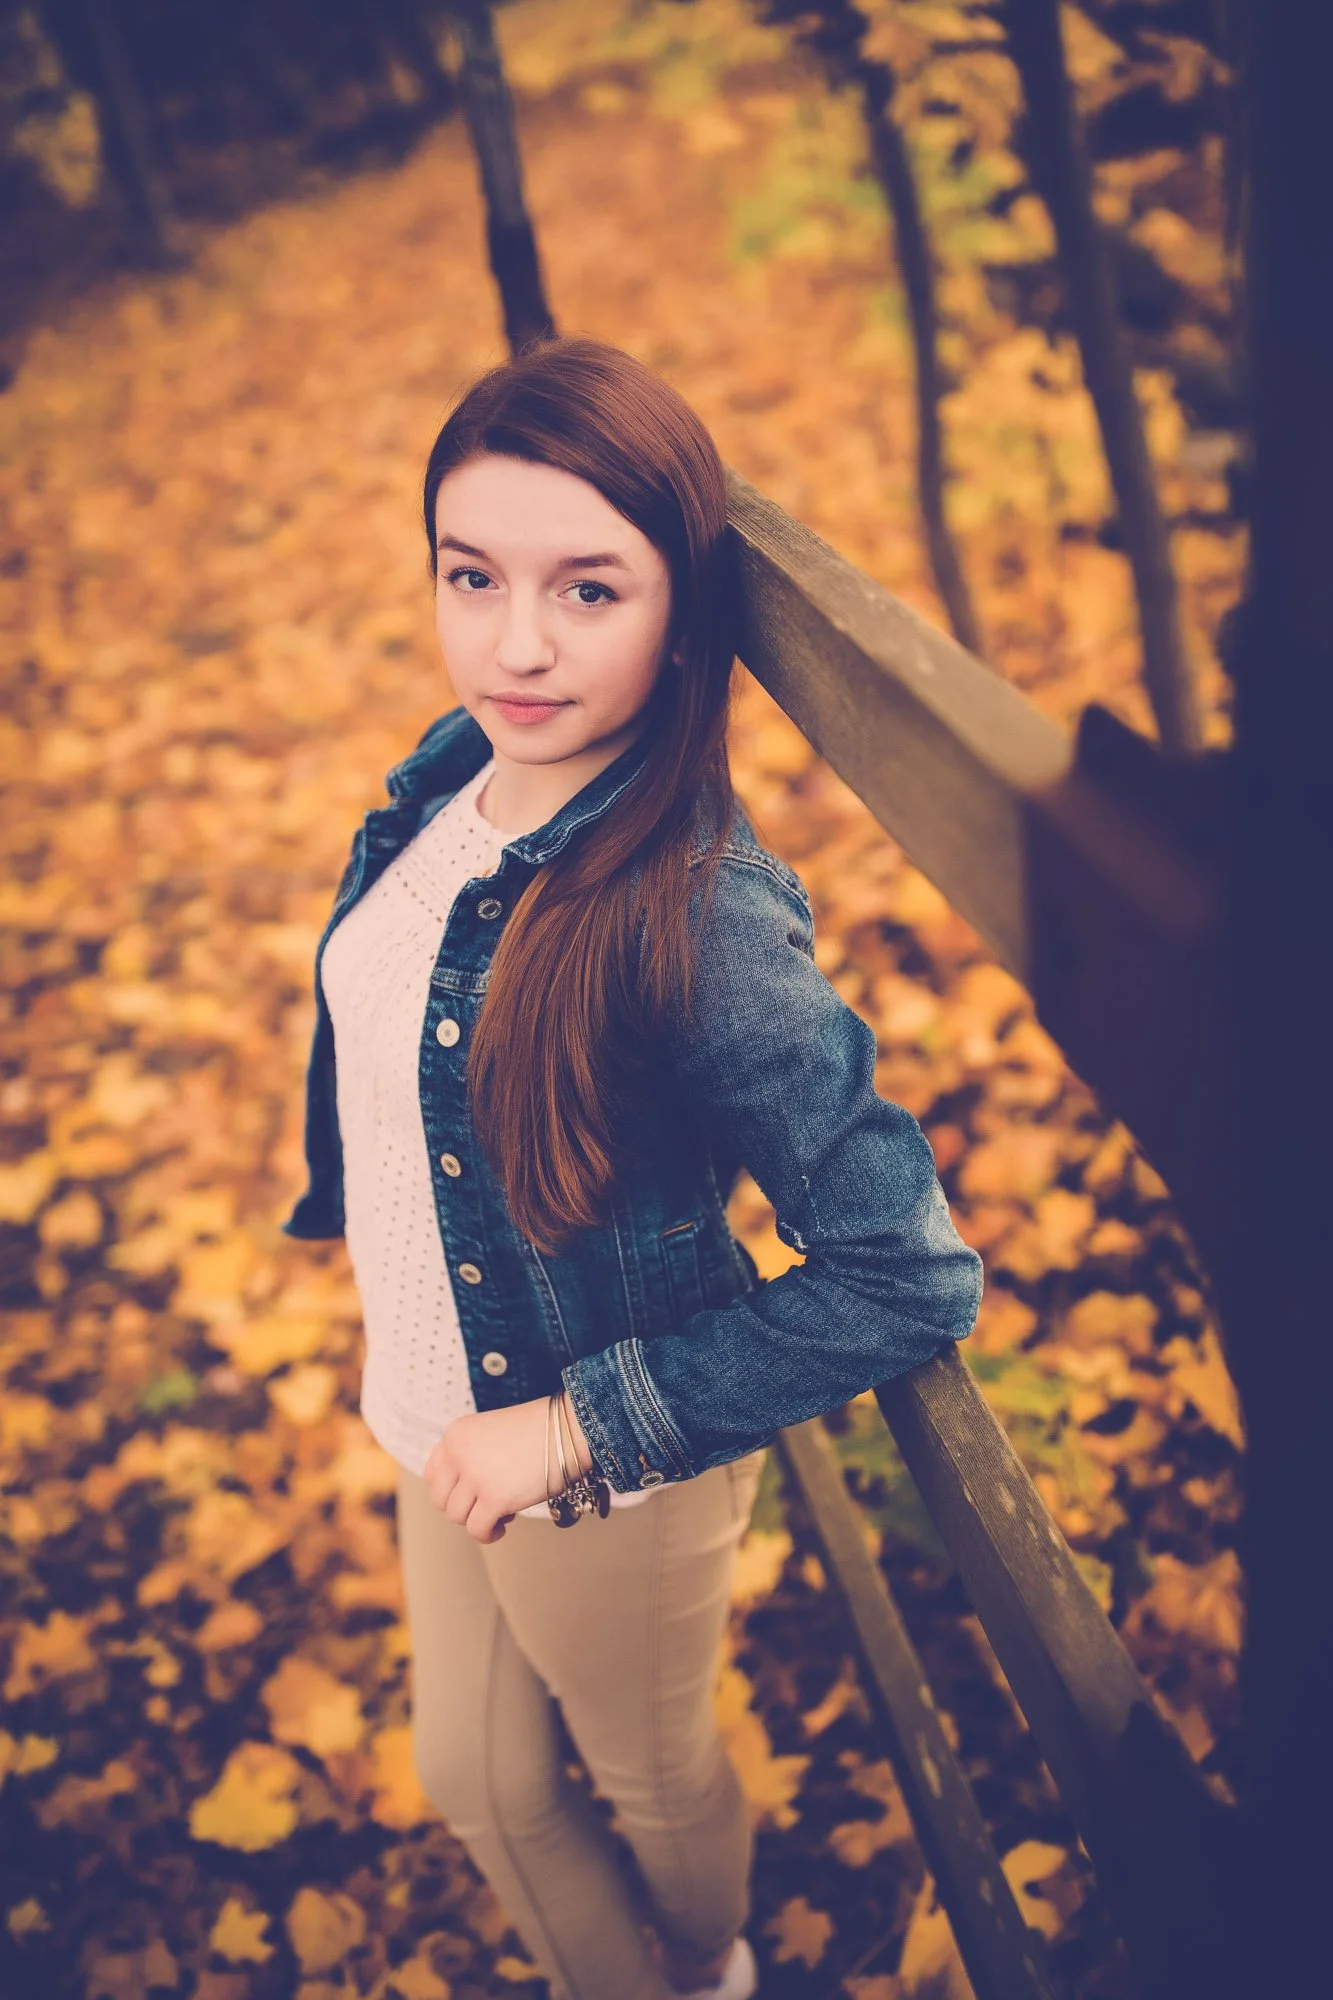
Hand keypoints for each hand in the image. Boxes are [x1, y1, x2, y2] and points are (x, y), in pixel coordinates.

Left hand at [423, 1393, 594, 1542]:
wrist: (569, 1427)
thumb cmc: (538, 1430)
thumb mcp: (490, 1433)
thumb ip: (469, 1455)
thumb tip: (459, 1494)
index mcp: (455, 1434)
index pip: (432, 1473)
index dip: (449, 1489)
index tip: (468, 1494)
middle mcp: (458, 1453)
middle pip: (440, 1499)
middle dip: (462, 1507)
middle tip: (486, 1503)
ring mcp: (475, 1476)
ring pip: (457, 1517)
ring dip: (477, 1519)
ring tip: (501, 1511)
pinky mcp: (494, 1498)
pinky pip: (477, 1530)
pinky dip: (488, 1534)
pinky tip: (503, 1525)